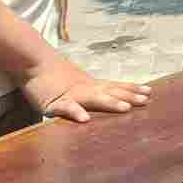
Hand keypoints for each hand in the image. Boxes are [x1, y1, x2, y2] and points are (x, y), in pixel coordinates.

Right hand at [22, 57, 150, 122]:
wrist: (32, 63)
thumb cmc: (53, 75)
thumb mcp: (77, 83)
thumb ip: (91, 89)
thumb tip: (107, 94)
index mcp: (91, 85)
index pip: (115, 86)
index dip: (132, 89)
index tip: (150, 91)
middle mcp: (85, 88)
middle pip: (110, 92)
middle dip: (129, 96)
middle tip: (146, 100)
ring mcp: (71, 95)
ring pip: (93, 99)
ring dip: (110, 103)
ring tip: (125, 108)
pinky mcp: (53, 102)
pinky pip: (65, 108)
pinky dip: (75, 112)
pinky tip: (85, 119)